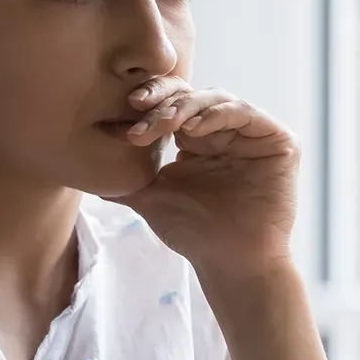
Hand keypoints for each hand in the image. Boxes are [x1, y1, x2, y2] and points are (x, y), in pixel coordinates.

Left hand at [115, 76, 300, 277]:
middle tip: (139, 108)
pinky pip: (246, 114)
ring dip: (187, 107)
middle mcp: (226, 130)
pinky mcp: (277, 140)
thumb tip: (82, 168)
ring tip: (165, 123)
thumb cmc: (194, 233)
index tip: (125, 113)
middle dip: (164, 100)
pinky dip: (218, 114)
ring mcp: (252, 133)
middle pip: (193, 96)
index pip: (173, 106)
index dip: (151, 103)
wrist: (229, 263)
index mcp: (199, 138)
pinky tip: (194, 128)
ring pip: (217, 99)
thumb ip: (123, 178)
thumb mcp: (150, 197)